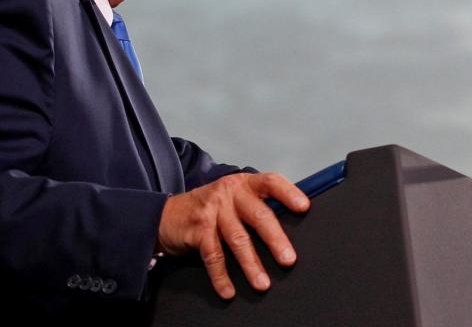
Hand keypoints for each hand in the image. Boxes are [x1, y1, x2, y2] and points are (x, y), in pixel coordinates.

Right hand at [157, 172, 309, 298]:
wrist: (166, 214)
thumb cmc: (211, 207)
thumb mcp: (234, 197)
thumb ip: (256, 204)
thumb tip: (290, 224)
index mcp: (245, 183)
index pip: (271, 182)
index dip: (289, 193)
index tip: (304, 207)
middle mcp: (230, 193)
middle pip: (258, 216)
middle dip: (275, 240)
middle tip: (289, 259)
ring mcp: (213, 210)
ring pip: (238, 240)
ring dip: (252, 265)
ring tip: (263, 283)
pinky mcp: (198, 229)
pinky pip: (213, 256)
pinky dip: (221, 276)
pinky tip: (229, 290)